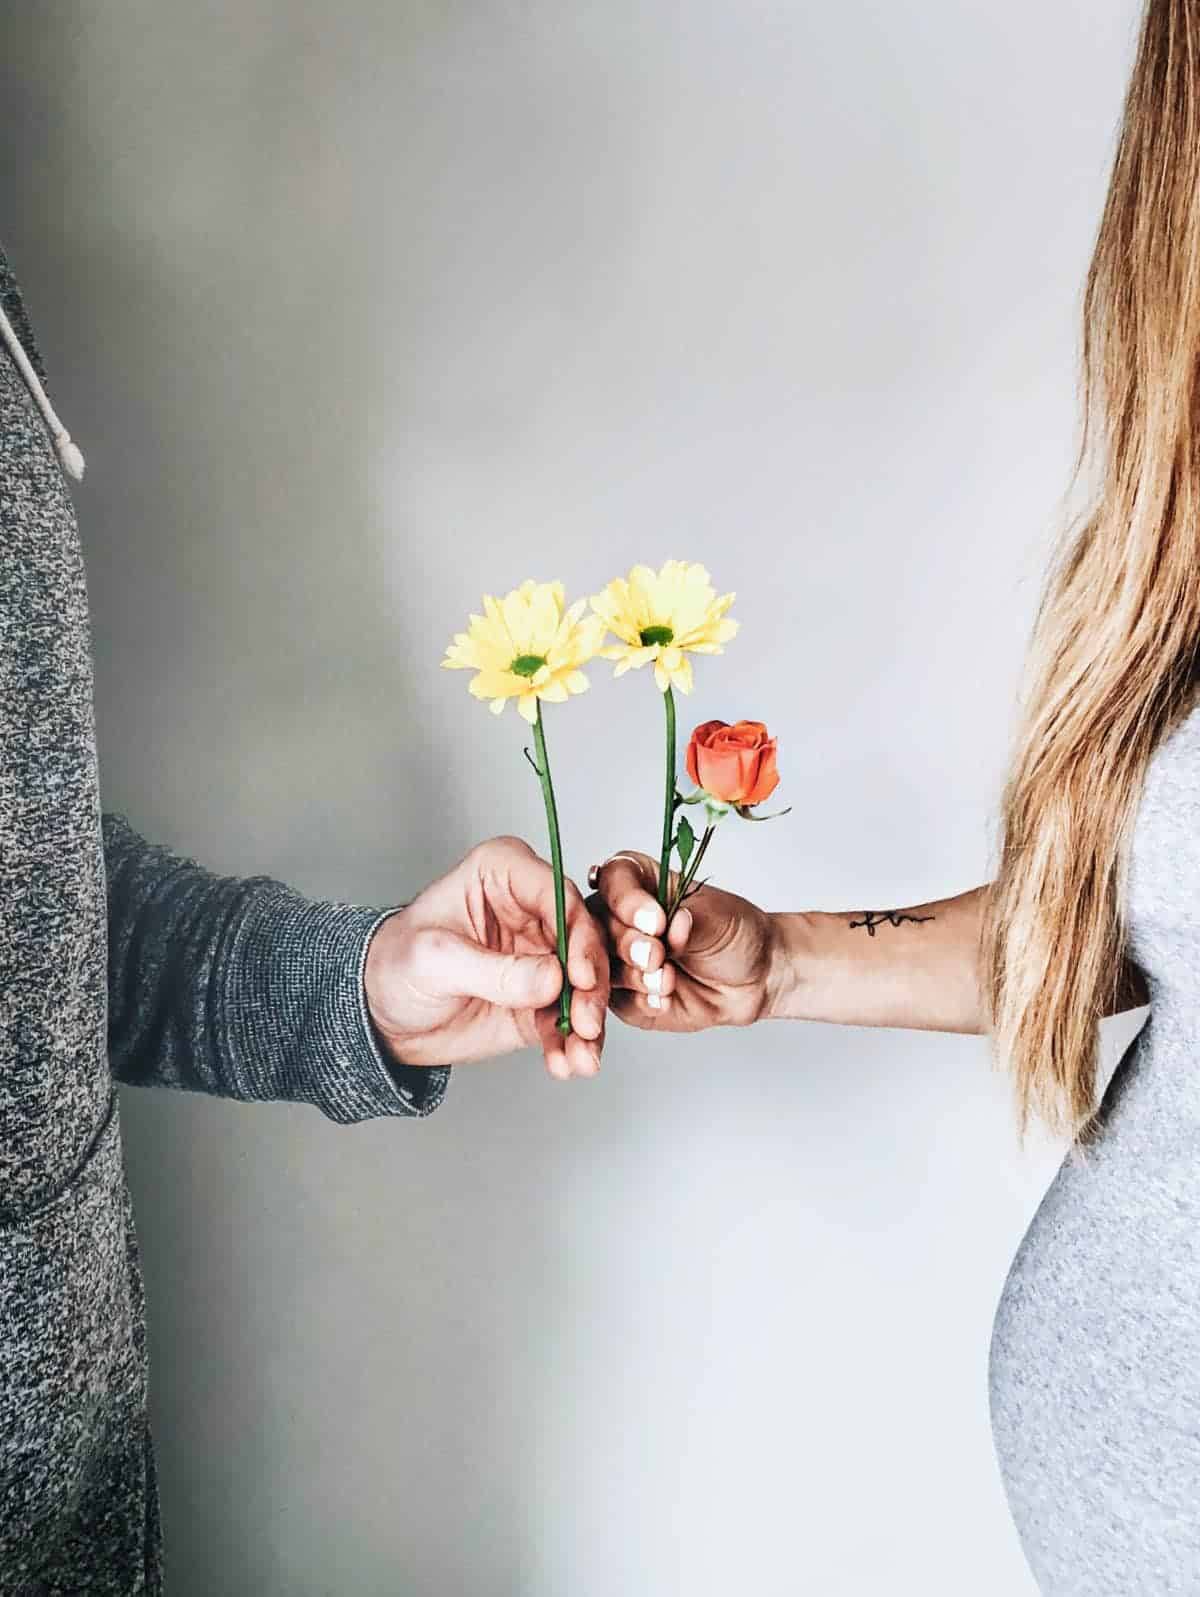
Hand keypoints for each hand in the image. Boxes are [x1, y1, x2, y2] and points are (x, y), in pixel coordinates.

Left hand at [365, 836, 608, 1077]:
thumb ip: (494, 970)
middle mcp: (533, 909)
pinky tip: (567, 1063)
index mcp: (504, 873)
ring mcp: (543, 956)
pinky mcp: (545, 998)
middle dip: (590, 987)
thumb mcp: (434, 960)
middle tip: (586, 1023)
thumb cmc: (395, 964)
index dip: (576, 935)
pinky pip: (571, 1019)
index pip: (557, 894)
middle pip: (584, 941)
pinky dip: (575, 1044)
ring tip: (579, 1055)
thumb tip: (552, 980)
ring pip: (586, 984)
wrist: (383, 1015)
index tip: (578, 975)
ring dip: (588, 1023)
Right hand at [589, 851, 780, 1031]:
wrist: (754, 979)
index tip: (656, 920)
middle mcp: (622, 918)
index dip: (626, 900)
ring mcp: (619, 957)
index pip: (613, 879)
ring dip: (635, 975)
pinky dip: (643, 1000)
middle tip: (656, 956)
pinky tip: (667, 998)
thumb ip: (683, 920)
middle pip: (597, 925)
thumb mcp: (715, 916)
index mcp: (641, 883)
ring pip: (600, 965)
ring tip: (668, 980)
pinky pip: (618, 999)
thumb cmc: (734, 934)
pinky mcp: (624, 994)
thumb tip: (664, 924)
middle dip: (628, 944)